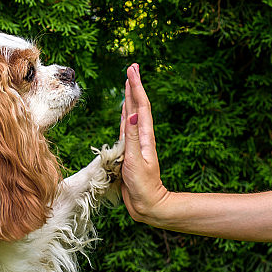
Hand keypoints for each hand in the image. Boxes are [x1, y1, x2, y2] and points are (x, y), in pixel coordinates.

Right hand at [120, 64, 168, 223]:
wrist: (148, 204)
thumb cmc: (143, 185)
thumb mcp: (136, 161)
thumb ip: (132, 138)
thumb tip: (131, 113)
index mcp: (144, 136)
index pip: (140, 106)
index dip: (136, 87)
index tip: (132, 70)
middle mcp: (140, 136)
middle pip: (137, 105)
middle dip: (134, 86)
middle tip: (132, 67)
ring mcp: (135, 143)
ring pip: (131, 114)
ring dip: (130, 97)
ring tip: (128, 82)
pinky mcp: (128, 151)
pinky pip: (125, 128)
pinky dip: (124, 115)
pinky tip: (124, 110)